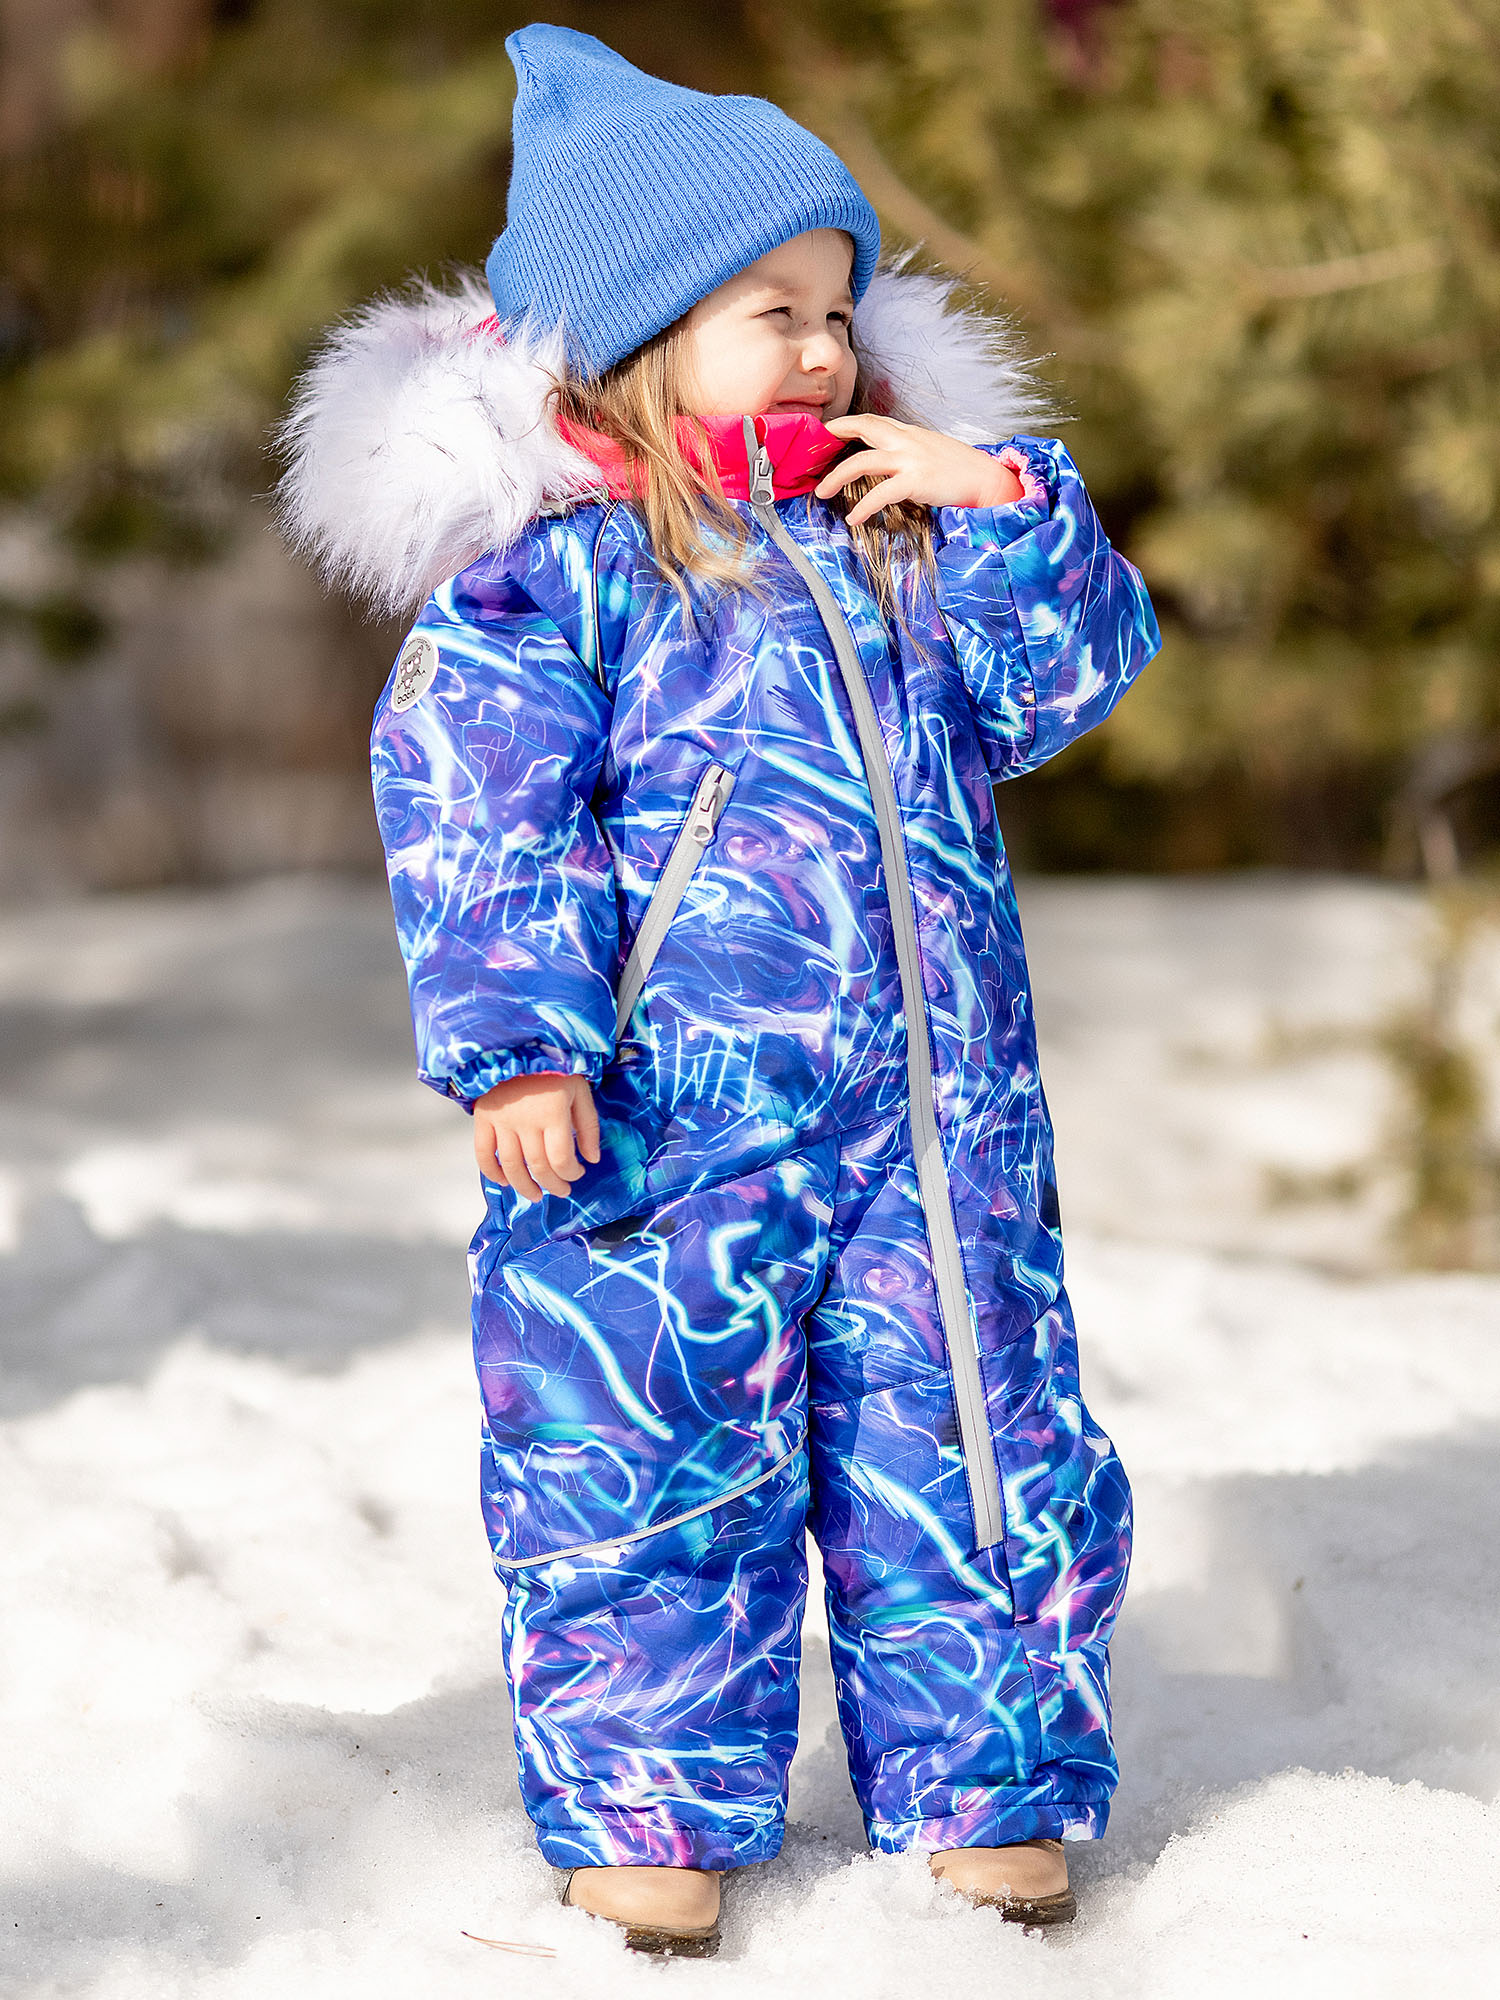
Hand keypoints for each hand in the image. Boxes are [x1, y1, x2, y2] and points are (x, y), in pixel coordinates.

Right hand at [473, 1072, 600, 1201]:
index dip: (570, 1173)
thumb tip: (592, 1159)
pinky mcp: (484, 1116)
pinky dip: (491, 1172)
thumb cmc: (554, 1066)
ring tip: (535, 1195)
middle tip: (560, 1191)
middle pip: (537, 1166)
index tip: (577, 1174)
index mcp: (553, 1112)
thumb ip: (588, 1126)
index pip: (561, 1158)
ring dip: (523, 1186)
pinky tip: (504, 1181)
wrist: (518, 1042)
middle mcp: (526, 1119)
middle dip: (552, 1185)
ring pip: (511, 1165)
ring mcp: (502, 1119)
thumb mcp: (580, 1090)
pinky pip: (483, 1152)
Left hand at [816, 414, 1024, 525]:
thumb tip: (893, 462)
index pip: (874, 421)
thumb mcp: (934, 452)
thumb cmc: (964, 472)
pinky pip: (880, 493)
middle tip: (814, 449)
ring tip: (822, 492)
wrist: (989, 481)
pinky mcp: (916, 481)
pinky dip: (862, 506)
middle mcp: (908, 441)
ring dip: (836, 477)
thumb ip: (912, 452)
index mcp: (911, 433)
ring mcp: (911, 459)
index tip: (830, 429)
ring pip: (862, 461)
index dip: (849, 422)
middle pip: (863, 428)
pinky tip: (853, 517)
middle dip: (836, 434)